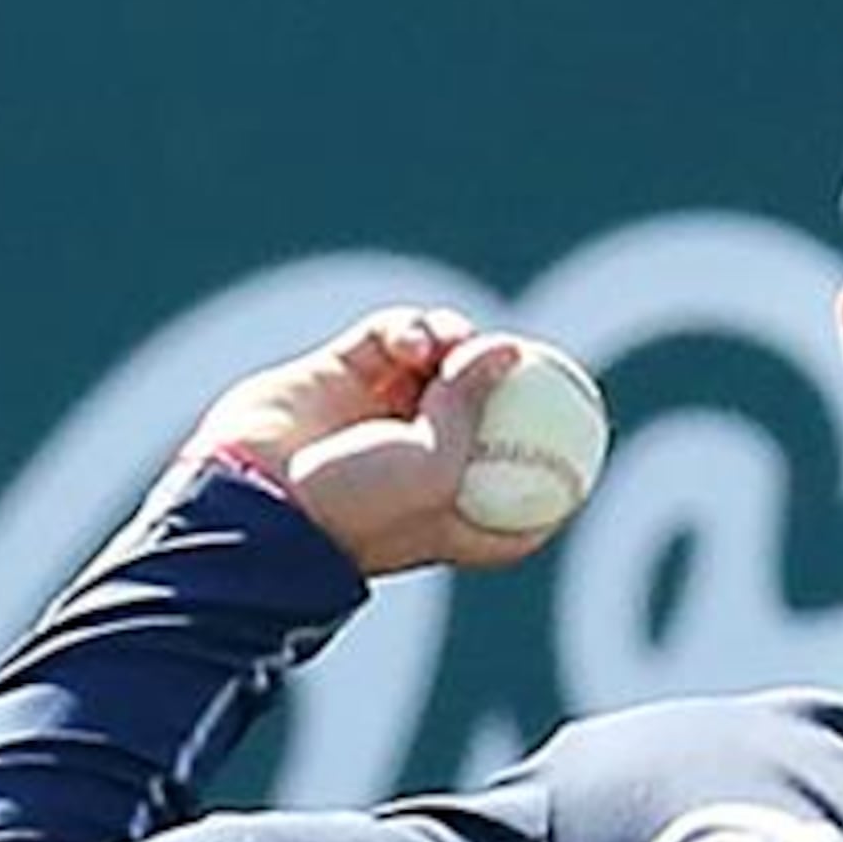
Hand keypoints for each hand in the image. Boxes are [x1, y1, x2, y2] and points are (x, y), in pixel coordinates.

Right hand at [180, 304, 560, 578]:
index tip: (590, 425)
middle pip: (490, 409)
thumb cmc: (353, 505)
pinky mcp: (341, 371)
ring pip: (443, 359)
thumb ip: (476, 403)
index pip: (531, 486)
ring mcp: (381, 412)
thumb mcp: (437, 466)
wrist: (252, 496)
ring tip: (446, 348)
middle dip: (507, 379)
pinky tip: (409, 342)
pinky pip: (392, 335)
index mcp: (459, 514)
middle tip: (525, 355)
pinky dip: (410, 328)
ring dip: (456, 342)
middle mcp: (424, 462)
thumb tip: (511, 347)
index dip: (560, 456)